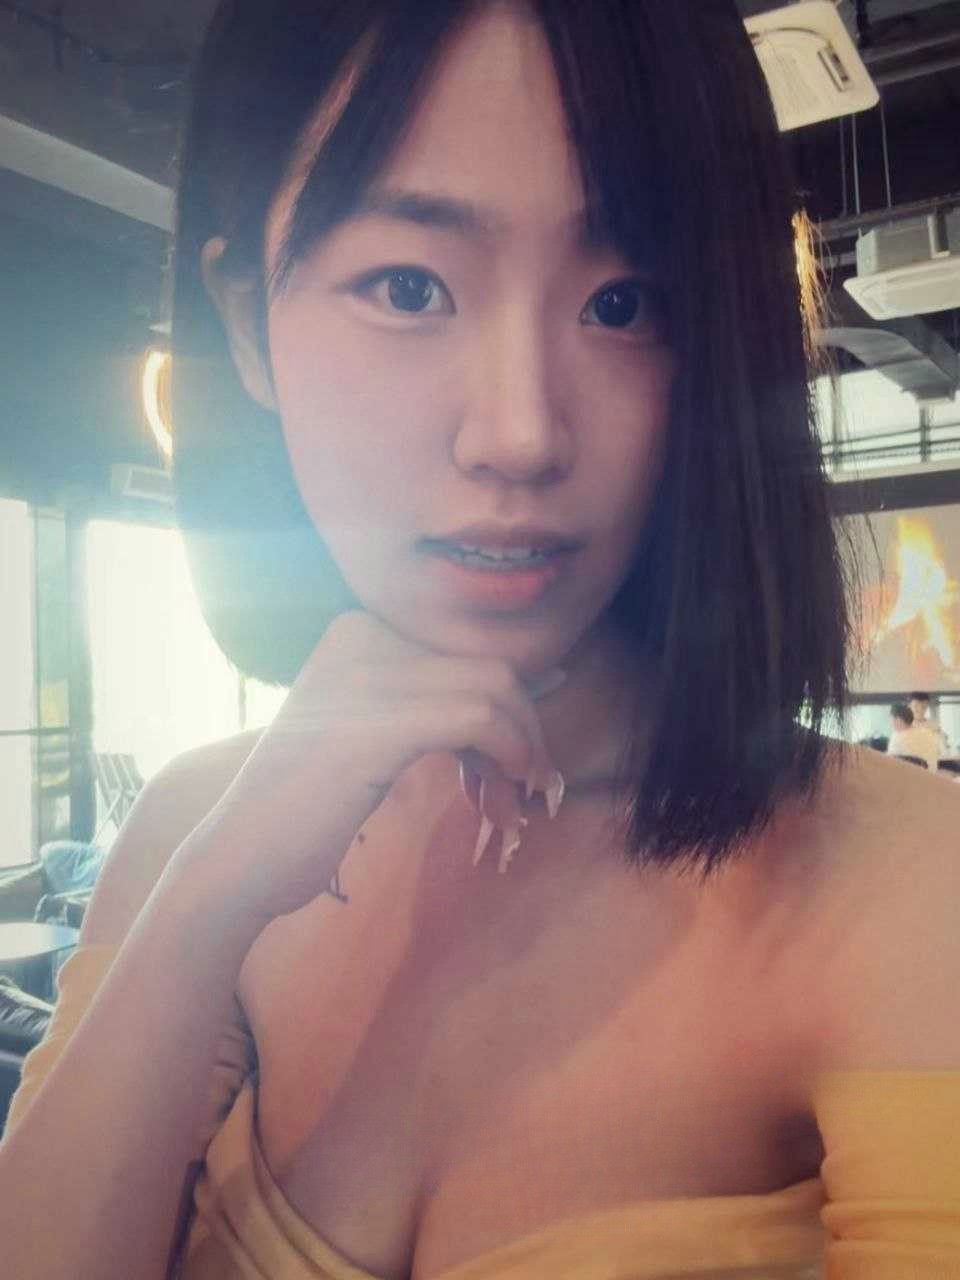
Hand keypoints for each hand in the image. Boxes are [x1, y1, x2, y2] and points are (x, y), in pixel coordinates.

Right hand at [186, 611, 563, 922]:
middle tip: (521, 790)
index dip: (503, 711)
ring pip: (495, 690)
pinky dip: (509, 757)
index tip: (505, 769)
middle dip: (521, 731)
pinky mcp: (380, 725)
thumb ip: (433, 700)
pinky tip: (500, 798)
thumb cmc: (308, 806)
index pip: (466, 653)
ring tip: (507, 806)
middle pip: (489, 668)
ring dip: (522, 753)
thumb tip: (540, 686)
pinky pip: (481, 718)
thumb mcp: (370, 730)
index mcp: (357, 630)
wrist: (240, 859)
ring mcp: (368, 676)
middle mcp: (361, 635)